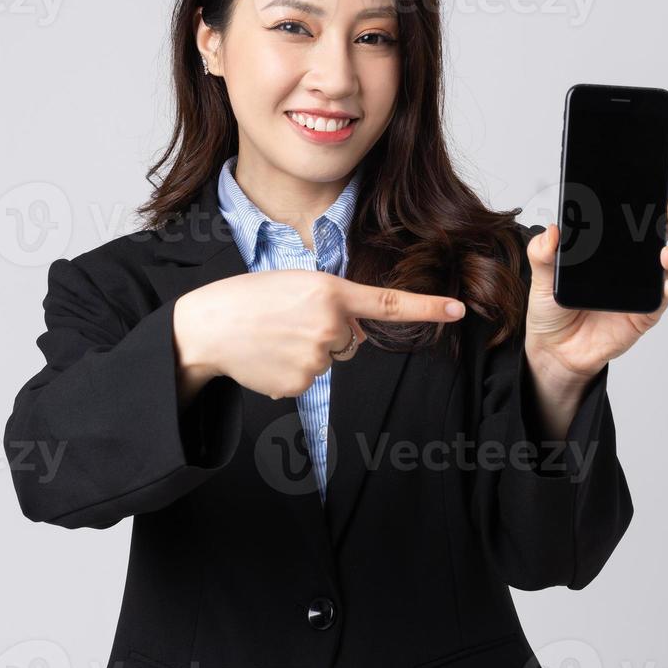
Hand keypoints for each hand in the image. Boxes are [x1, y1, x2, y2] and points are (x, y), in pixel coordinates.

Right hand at [175, 270, 464, 399]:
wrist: (208, 327)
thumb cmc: (250, 299)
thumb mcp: (296, 284)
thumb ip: (333, 303)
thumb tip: (352, 339)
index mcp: (331, 291)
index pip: (389, 303)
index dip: (427, 307)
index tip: (459, 310)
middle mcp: (330, 325)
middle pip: (352, 339)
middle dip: (329, 333)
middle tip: (288, 321)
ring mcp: (318, 357)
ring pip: (331, 360)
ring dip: (308, 351)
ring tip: (273, 337)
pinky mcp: (303, 383)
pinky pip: (311, 379)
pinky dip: (292, 371)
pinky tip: (268, 357)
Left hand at [524, 198, 667, 383]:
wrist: (553, 349)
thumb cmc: (552, 308)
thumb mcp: (541, 276)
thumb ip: (543, 253)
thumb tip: (553, 230)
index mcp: (608, 250)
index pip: (630, 222)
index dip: (644, 205)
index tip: (651, 188)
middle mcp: (629, 266)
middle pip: (657, 238)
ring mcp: (638, 290)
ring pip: (666, 268)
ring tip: (665, 255)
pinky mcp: (640, 317)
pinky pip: (657, 304)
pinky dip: (664, 295)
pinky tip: (664, 287)